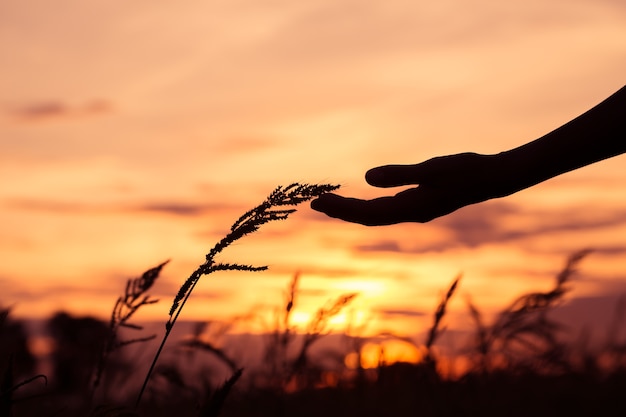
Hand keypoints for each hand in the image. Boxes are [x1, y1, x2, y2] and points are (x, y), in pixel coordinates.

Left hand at [311, 152, 505, 224]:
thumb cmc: (466, 171)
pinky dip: (369, 206)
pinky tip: (364, 200)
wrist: (494, 178)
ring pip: (376, 215)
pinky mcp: (421, 203)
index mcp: (410, 208)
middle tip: (314, 203)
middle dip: (340, 211)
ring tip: (330, 204)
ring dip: (352, 210)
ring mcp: (415, 210)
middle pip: (367, 217)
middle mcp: (410, 214)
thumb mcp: (432, 169)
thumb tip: (366, 178)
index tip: (317, 202)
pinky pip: (387, 209)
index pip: (366, 213)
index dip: (341, 209)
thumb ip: (400, 174)